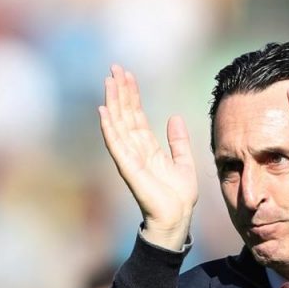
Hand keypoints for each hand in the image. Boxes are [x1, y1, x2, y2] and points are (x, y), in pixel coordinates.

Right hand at [99, 65, 197, 250]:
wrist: (177, 219)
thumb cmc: (179, 197)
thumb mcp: (184, 162)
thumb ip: (179, 141)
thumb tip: (174, 118)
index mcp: (149, 148)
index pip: (136, 116)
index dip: (132, 95)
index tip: (127, 75)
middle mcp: (136, 150)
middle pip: (125, 115)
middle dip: (120, 91)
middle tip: (114, 68)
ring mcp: (130, 158)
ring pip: (119, 124)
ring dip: (113, 102)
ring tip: (109, 81)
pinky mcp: (129, 168)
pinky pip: (116, 144)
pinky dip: (109, 128)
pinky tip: (104, 111)